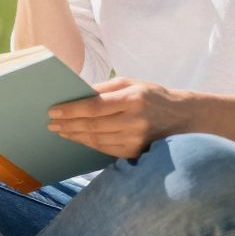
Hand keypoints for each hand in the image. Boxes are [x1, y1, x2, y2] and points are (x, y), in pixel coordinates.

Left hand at [46, 77, 185, 159]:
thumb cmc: (152, 96)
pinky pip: (106, 150)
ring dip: (76, 136)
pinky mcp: (136, 152)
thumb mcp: (131, 83)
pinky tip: (78, 138)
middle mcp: (135, 120)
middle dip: (68, 125)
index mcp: (133, 99)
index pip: (94, 106)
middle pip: (93, 125)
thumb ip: (104, 89)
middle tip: (51, 123)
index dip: (71, 110)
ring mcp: (136, 139)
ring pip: (97, 140)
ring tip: (61, 131)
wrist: (183, 117)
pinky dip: (90, 144)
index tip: (53, 110)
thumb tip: (76, 94)